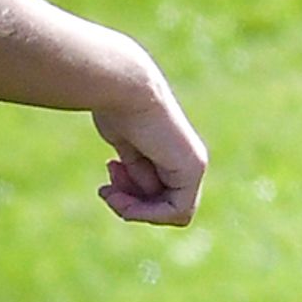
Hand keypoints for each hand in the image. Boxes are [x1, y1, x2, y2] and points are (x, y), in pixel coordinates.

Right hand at [92, 74, 207, 227]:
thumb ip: (138, 169)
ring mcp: (193, 165)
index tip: (111, 171)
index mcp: (173, 152)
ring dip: (133, 209)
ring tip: (109, 191)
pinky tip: (119, 197)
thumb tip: (136, 194)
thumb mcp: (126, 147)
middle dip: (132, 203)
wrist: (125, 89)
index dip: (132, 195)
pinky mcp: (193, 168)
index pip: (159, 193)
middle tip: (107, 189)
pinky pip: (177, 211)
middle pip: (163, 205)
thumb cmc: (117, 108)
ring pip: (169, 212)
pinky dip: (146, 212)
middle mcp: (188, 159)